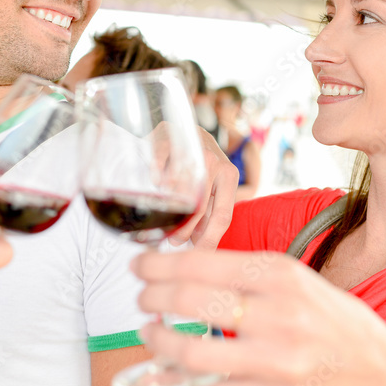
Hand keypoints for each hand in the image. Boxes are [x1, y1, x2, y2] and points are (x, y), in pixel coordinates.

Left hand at [130, 249, 385, 385]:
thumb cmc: (324, 316)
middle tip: (142, 298)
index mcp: (280, 275)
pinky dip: (176, 381)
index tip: (139, 265)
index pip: (202, 263)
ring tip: (149, 332)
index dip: (159, 264)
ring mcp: (276, 360)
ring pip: (194, 353)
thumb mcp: (291, 277)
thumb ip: (240, 271)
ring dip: (158, 341)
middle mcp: (279, 314)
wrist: (374, 367)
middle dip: (152, 298)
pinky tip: (165, 370)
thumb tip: (178, 266)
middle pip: (192, 301)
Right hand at [167, 127, 237, 249]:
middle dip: (184, 231)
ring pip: (178, 189)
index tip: (199, 256)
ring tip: (164, 220)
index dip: (210, 241)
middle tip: (174, 241)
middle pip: (198, 208)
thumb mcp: (215, 185)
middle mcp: (213, 162)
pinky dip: (156, 178)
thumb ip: (211, 214)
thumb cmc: (202, 164)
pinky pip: (159, 165)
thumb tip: (203, 247)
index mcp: (229, 176)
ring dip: (170, 210)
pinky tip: (157, 185)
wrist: (188, 129)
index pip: (222, 216)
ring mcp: (190, 150)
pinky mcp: (168, 139)